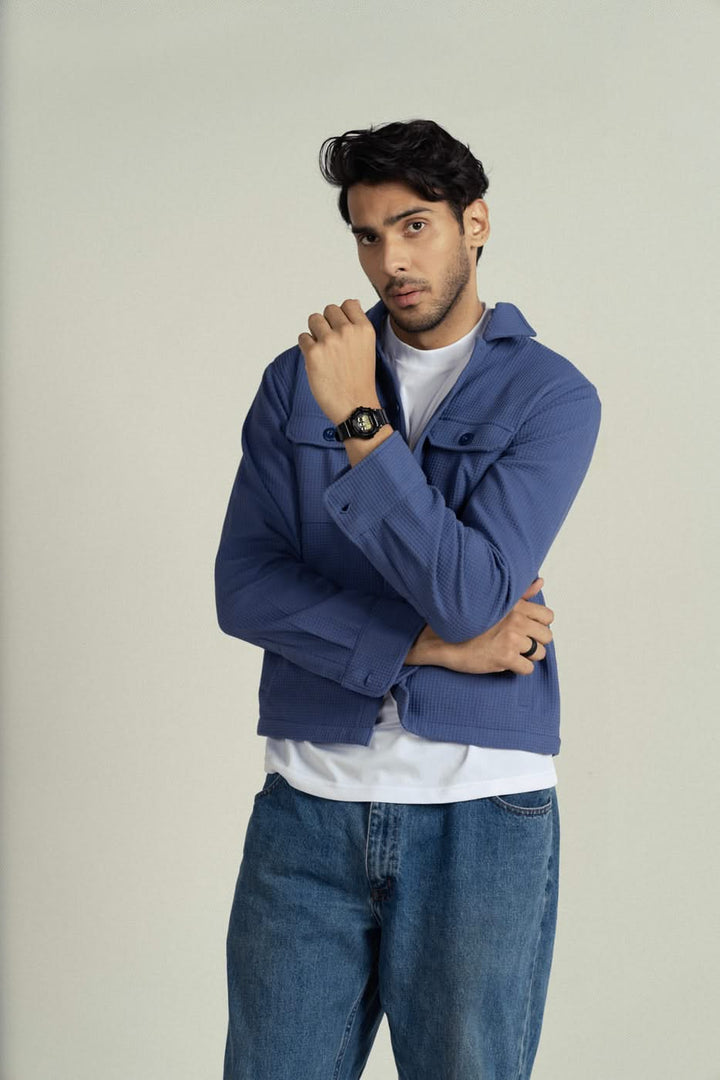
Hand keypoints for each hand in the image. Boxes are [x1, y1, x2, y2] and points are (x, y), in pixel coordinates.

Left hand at [297, 299, 378, 424]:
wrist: (356, 406)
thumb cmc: (360, 381)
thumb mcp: (368, 348)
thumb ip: (357, 328)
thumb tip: (349, 306)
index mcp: (364, 329)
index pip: (348, 304)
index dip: (342, 316)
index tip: (341, 329)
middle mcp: (347, 331)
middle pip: (329, 309)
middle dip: (327, 323)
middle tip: (330, 344)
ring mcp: (330, 341)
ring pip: (313, 319)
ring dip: (314, 332)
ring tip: (322, 351)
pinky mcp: (314, 353)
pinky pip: (302, 338)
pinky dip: (306, 348)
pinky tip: (316, 361)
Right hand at [406, 577, 553, 674]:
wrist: (441, 638)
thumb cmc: (466, 619)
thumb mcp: (494, 600)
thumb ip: (521, 592)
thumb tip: (541, 581)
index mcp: (515, 605)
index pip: (548, 616)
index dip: (539, 625)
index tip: (527, 628)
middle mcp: (516, 620)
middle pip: (547, 636)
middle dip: (535, 641)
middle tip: (519, 643)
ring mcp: (511, 639)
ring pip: (539, 654)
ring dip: (527, 656)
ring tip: (511, 652)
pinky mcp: (504, 658)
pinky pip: (528, 669)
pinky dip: (519, 668)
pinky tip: (505, 662)